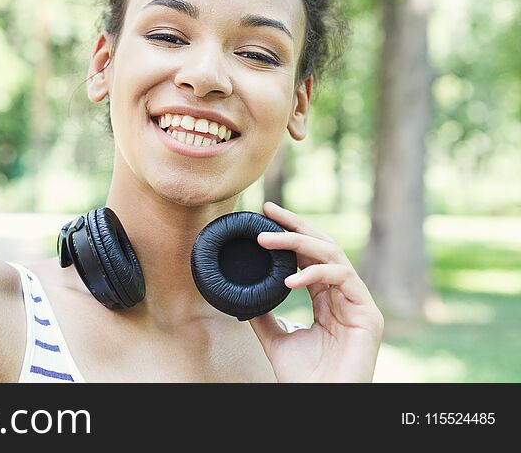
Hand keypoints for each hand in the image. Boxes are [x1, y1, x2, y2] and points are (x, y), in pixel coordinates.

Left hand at [247, 201, 383, 381]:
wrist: (322, 401)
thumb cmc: (305, 377)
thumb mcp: (277, 338)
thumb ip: (264, 314)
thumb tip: (242, 294)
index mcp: (326, 298)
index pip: (310, 255)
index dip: (290, 233)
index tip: (264, 215)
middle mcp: (344, 295)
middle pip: (324, 246)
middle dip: (296, 225)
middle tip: (268, 210)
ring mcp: (358, 302)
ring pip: (333, 255)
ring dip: (298, 243)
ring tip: (267, 239)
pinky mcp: (369, 315)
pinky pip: (343, 279)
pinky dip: (315, 274)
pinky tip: (290, 280)